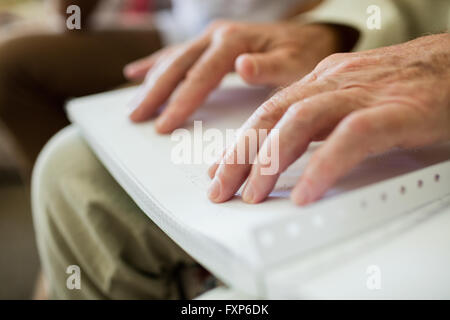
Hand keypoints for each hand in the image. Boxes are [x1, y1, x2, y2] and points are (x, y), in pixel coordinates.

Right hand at [124, 21, 342, 132]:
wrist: (311, 39)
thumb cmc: (304, 55)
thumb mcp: (294, 63)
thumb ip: (268, 66)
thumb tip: (242, 66)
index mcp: (234, 41)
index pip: (200, 76)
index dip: (180, 102)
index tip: (164, 126)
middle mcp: (217, 35)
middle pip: (178, 66)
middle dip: (156, 94)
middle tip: (136, 118)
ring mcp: (210, 37)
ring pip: (172, 61)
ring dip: (151, 83)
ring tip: (133, 106)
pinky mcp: (209, 44)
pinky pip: (176, 54)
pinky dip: (154, 64)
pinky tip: (136, 73)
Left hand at [208, 33, 449, 205]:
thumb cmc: (406, 86)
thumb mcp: (349, 100)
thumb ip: (315, 123)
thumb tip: (279, 151)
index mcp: (320, 80)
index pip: (266, 111)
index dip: (239, 143)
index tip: (219, 171)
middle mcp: (333, 83)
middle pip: (272, 116)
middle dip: (240, 155)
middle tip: (220, 189)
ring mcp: (362, 94)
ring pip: (300, 121)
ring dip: (270, 161)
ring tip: (252, 195)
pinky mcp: (394, 111)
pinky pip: (350, 138)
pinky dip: (323, 166)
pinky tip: (304, 193)